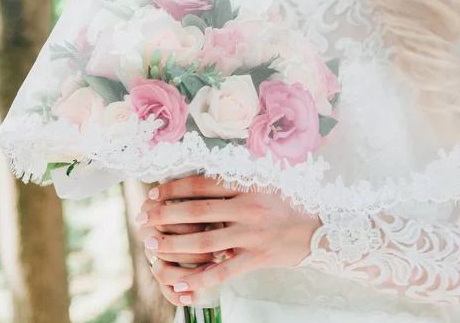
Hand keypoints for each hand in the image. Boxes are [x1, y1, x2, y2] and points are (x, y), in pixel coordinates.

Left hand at [136, 175, 320, 305]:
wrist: (318, 231)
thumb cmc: (288, 204)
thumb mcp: (265, 182)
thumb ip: (236, 179)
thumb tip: (200, 176)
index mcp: (248, 185)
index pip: (202, 184)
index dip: (174, 188)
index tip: (154, 193)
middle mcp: (248, 208)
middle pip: (197, 210)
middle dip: (164, 214)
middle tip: (141, 218)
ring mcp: (252, 235)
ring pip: (204, 240)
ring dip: (174, 244)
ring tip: (152, 246)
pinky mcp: (256, 258)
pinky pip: (223, 270)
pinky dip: (200, 278)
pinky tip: (180, 283)